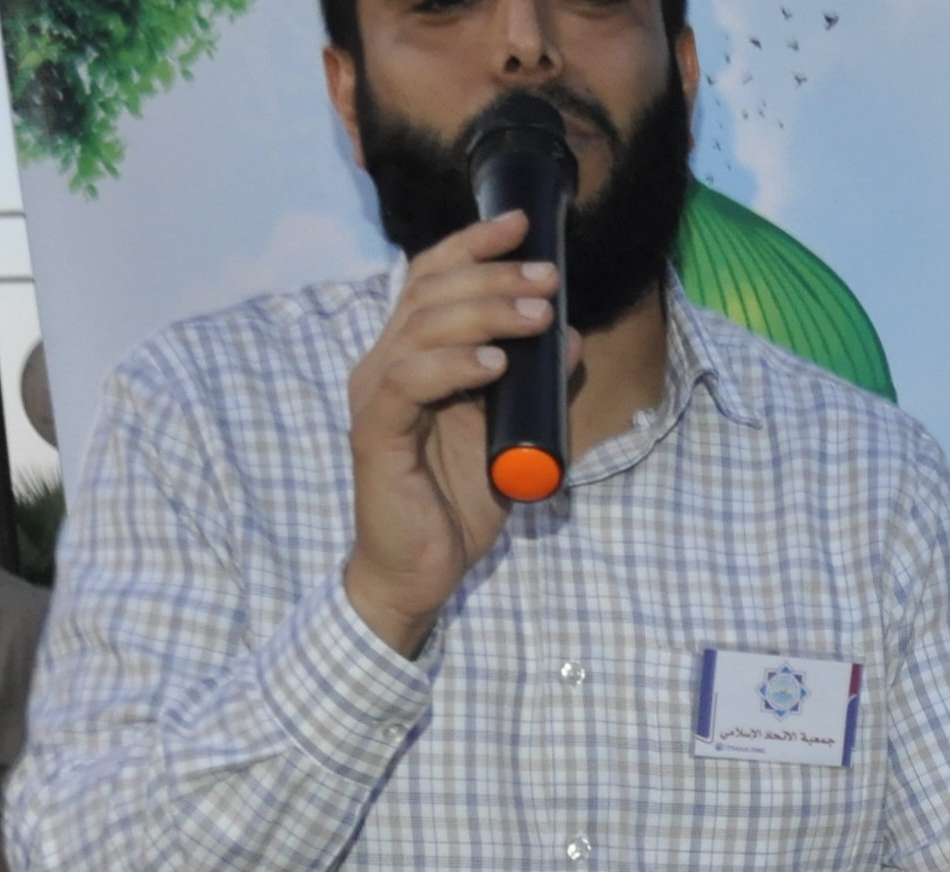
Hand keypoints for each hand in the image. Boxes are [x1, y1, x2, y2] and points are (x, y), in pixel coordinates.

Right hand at [340, 213, 560, 657]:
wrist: (419, 570)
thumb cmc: (458, 502)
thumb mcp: (511, 433)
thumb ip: (537, 387)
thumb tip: (573, 338)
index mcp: (412, 354)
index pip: (433, 277)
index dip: (473, 245)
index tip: (521, 224)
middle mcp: (386, 362)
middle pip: (431, 290)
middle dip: (495, 275)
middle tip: (548, 278)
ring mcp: (376, 394)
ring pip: (424, 326)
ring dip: (486, 311)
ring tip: (537, 315)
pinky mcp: (376, 431)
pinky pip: (410, 381)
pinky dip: (454, 364)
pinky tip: (495, 364)